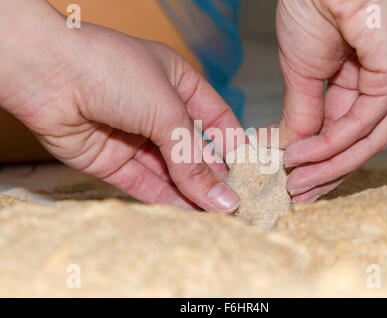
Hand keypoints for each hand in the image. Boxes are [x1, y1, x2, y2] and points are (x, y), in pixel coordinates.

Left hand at [0, 2, 240, 211]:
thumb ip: (193, 158)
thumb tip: (221, 196)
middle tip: (234, 201)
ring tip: (216, 214)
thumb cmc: (111, 70)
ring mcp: (134, 136)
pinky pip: (144, 183)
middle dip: (213, 175)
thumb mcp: (167, 110)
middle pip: (193, 148)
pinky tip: (187, 212)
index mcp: (178, 83)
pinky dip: (165, 198)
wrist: (46, 73)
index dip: (233, 144)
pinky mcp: (112, 160)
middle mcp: (157, 110)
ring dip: (191, 191)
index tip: (250, 172)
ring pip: (170, 170)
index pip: (216, 118)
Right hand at [275, 0, 386, 202]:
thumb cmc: (310, 8)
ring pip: (368, 138)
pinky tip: (302, 155)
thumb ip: (303, 115)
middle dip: (328, 172)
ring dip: (328, 165)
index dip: (322, 161)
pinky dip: (332, 143)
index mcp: (368, 79)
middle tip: (298, 192)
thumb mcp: (301, 75)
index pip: (351, 133)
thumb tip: (294, 149)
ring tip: (296, 182)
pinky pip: (365, 119)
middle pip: (364, 143)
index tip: (294, 179)